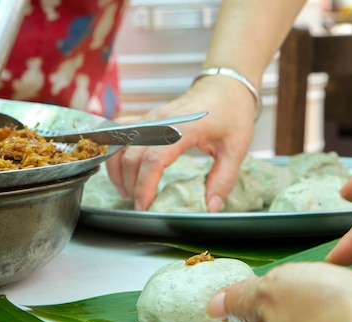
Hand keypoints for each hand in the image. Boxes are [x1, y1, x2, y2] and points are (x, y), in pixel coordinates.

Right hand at [105, 74, 255, 211]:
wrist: (225, 85)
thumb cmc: (232, 112)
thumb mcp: (236, 148)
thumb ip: (223, 179)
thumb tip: (210, 206)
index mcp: (183, 128)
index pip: (154, 158)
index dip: (145, 185)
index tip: (144, 205)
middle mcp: (161, 120)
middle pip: (132, 155)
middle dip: (131, 184)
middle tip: (139, 205)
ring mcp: (151, 117)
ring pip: (121, 143)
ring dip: (118, 169)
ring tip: (126, 191)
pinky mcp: (147, 117)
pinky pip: (121, 132)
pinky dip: (115, 150)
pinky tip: (120, 169)